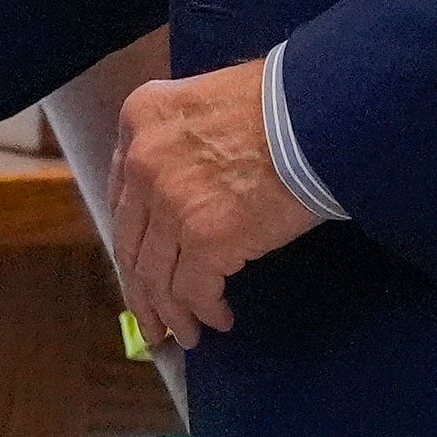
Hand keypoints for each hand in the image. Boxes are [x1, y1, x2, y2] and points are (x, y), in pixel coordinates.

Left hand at [109, 58, 320, 348]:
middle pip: (131, 244)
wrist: (315, 115)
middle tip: (150, 321)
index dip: (132, 240)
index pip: (121, 196)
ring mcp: (170, 204)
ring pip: (156, 277)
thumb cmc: (277, 103)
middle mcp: (142, 162)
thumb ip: (179, 140)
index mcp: (139, 120)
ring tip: (186, 334)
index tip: (138, 266)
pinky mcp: (205, 240)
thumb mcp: (205, 101)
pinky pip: (194, 292)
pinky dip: (205, 312)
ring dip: (171, 313)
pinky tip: (220, 319)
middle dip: (140, 291)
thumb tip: (186, 188)